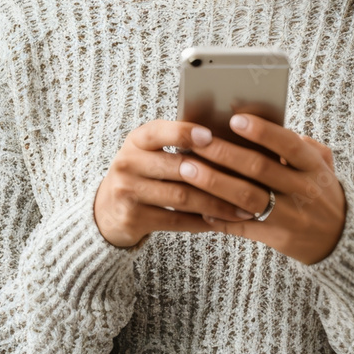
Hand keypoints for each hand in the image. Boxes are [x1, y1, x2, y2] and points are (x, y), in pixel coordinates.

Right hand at [93, 120, 260, 248]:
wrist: (106, 210)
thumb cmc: (143, 174)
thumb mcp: (150, 152)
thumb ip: (178, 144)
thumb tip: (227, 139)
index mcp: (136, 140)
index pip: (159, 131)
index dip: (184, 133)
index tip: (211, 136)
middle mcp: (128, 163)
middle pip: (177, 167)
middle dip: (215, 174)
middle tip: (247, 180)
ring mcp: (128, 192)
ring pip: (181, 197)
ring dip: (216, 203)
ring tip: (242, 207)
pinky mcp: (132, 218)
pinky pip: (175, 220)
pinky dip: (202, 221)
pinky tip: (222, 221)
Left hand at [182, 113, 346, 265]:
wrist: (341, 240)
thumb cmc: (323, 192)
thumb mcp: (323, 165)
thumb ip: (302, 145)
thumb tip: (271, 125)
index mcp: (314, 167)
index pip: (289, 144)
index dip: (262, 132)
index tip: (234, 119)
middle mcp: (303, 190)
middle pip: (259, 169)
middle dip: (225, 153)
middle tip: (197, 142)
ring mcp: (289, 216)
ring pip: (246, 197)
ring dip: (214, 182)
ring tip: (188, 169)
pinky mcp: (276, 237)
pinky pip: (242, 227)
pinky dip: (219, 216)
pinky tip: (197, 206)